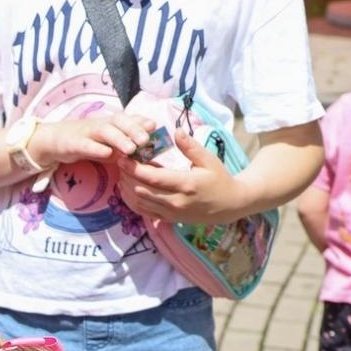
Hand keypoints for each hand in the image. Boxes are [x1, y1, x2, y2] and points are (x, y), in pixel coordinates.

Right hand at [30, 112, 156, 166]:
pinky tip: (107, 154)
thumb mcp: (108, 143)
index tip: (155, 127)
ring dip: (119, 138)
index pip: (128, 119)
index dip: (141, 121)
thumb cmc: (87, 142)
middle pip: (119, 121)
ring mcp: (86, 132)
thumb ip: (126, 145)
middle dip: (133, 129)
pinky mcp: (73, 143)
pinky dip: (96, 148)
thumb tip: (149, 150)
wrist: (54, 141)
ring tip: (131, 149)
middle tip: (146, 140)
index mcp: (110, 124)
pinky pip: (85, 144)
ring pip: (105, 131)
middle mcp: (100, 124)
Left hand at [118, 128, 248, 224]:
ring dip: (128, 189)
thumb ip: (190, 147)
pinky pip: (144, 212)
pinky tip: (128, 189)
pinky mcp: (169, 219)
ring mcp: (171, 213)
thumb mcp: (209, 160)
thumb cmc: (220, 179)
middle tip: (120, 162)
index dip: (134, 168)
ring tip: (123, 174)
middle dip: (127, 176)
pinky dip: (133, 201)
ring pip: (140, 203)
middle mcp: (176, 201)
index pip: (153, 178)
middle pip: (142, 190)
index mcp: (186, 184)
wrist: (230, 206)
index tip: (123, 157)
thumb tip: (176, 130)